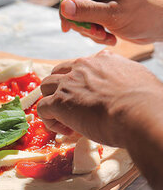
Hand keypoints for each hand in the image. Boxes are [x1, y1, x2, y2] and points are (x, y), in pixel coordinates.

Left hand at [37, 50, 162, 146]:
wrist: (140, 114)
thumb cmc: (147, 103)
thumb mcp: (138, 79)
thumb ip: (125, 79)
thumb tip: (126, 88)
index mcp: (102, 60)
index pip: (81, 66)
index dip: (81, 84)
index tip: (90, 100)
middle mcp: (82, 67)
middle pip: (59, 73)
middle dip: (61, 89)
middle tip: (74, 108)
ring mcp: (68, 83)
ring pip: (46, 86)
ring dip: (52, 102)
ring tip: (66, 120)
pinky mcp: (59, 102)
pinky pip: (42, 108)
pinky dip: (49, 120)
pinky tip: (64, 130)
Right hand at [60, 0, 162, 44]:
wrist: (160, 25)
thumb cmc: (144, 15)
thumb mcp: (113, 15)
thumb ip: (87, 11)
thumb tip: (63, 8)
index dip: (67, 10)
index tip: (69, 28)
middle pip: (73, 5)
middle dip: (83, 24)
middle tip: (97, 34)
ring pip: (79, 16)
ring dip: (90, 31)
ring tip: (107, 36)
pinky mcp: (101, 8)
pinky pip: (87, 21)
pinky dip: (95, 32)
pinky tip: (109, 36)